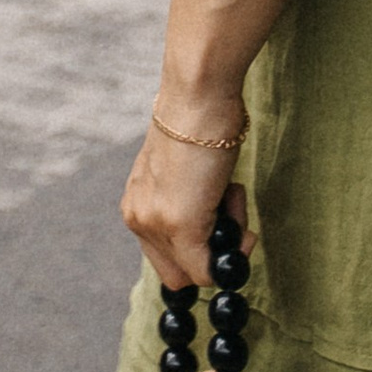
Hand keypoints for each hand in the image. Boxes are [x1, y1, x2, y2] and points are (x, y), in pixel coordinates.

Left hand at [120, 105, 248, 291]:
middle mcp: (138, 218)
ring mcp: (156, 224)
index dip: (199, 250)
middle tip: (231, 213)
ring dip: (226, 238)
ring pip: (197, 272)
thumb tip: (216, 239)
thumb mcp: (186, 173)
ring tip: (229, 192)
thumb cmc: (199, 124)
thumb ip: (188, 204)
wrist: (198, 96)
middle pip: (177, 275)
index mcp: (136, 204)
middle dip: (211, 254)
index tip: (222, 224)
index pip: (165, 258)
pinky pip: (209, 269)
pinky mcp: (180, 227)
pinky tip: (235, 199)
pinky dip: (234, 245)